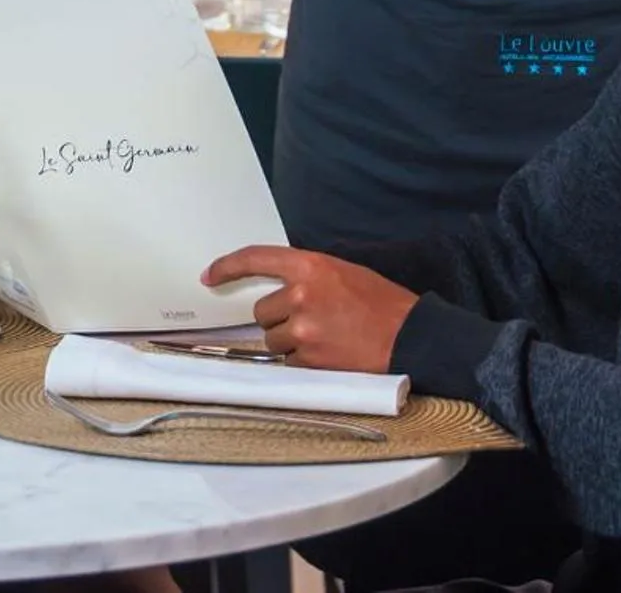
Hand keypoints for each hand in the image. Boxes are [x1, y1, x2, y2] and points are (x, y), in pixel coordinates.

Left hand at [201, 247, 416, 374]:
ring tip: (324, 338)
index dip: (227, 267)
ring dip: (289, 342)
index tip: (209, 276)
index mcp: (310, 266)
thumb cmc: (381, 304)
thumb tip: (279, 287)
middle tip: (310, 321)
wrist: (410, 336)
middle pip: (262, 311)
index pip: (255, 258)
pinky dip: (302, 361)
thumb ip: (308, 276)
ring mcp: (303, 329)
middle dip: (279, 318)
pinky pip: (288, 362)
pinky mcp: (309, 360)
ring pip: (272, 340)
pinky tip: (328, 354)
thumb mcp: (343, 272)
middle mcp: (300, 295)